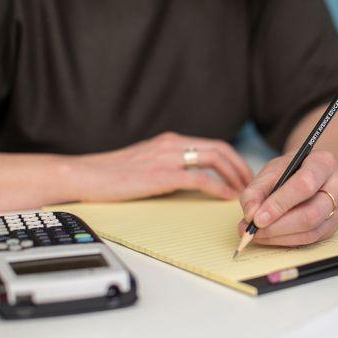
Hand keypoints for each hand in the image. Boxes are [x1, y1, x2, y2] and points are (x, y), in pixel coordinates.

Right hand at [70, 132, 252, 200]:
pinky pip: (200, 179)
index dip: (233, 159)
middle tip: (252, 183)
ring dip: (234, 175)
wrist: (85, 175)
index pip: (212, 144)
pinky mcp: (162, 175)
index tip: (243, 174)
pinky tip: (226, 197)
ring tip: (244, 191)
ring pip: (214, 159)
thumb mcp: (146, 162)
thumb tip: (191, 179)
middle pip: (220, 149)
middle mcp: (172, 144)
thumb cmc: (113, 173)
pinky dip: (218, 187)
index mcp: (170, 140)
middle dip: (241, 166)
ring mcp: (167, 157)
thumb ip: (169, 164)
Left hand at [238, 150, 337, 245]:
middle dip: (278, 226)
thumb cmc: (290, 171)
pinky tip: (269, 236)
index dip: (280, 203)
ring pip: (310, 231)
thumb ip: (255, 191)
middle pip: (311, 213)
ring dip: (279, 236)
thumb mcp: (270, 172)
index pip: (305, 185)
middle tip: (253, 230)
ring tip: (256, 233)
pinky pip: (309, 240)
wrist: (308, 173)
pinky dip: (285, 240)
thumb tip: (251, 215)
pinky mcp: (334, 226)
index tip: (257, 218)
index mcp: (324, 163)